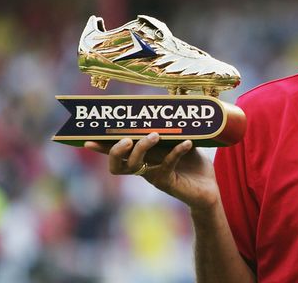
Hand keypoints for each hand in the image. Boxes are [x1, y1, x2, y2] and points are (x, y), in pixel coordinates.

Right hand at [84, 133, 220, 211]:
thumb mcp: (183, 142)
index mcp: (144, 158)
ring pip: (136, 166)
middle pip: (117, 165)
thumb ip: (175, 130)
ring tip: (155, 135)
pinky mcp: (169, 183)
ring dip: (142, 148)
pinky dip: (176, 152)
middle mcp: (145, 169)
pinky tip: (187, 143)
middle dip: (116, 150)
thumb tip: (173, 106)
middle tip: (127, 138)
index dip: (102, 148)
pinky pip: (167, 165)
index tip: (88, 140)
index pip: (118, 154)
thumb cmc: (194, 166)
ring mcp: (155, 177)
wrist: (209, 189)